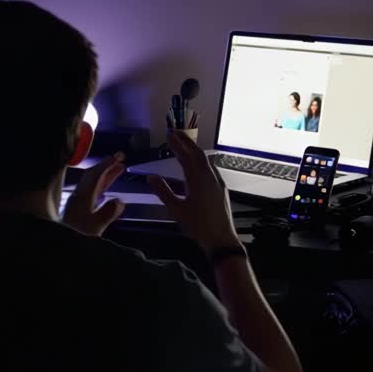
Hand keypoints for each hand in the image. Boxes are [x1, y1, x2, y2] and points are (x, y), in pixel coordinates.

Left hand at [61, 152, 125, 236]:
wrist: (58, 247)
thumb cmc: (76, 236)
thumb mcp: (94, 227)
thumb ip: (107, 214)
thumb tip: (119, 201)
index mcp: (81, 198)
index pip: (94, 176)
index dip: (106, 166)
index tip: (118, 157)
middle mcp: (78, 197)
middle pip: (92, 177)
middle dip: (107, 167)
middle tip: (121, 158)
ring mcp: (77, 204)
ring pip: (92, 185)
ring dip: (105, 176)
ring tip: (119, 169)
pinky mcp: (77, 212)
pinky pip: (91, 194)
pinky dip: (101, 188)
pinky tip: (108, 192)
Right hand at [148, 132, 242, 255]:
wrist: (221, 239)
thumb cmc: (197, 225)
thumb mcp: (176, 209)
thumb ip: (163, 191)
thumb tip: (151, 177)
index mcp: (198, 180)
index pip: (186, 156)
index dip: (177, 145)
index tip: (169, 135)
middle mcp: (210, 177)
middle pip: (198, 153)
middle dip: (186, 142)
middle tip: (175, 133)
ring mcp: (217, 181)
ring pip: (205, 160)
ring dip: (194, 151)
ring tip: (183, 145)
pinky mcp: (221, 188)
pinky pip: (210, 168)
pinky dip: (200, 161)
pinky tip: (196, 165)